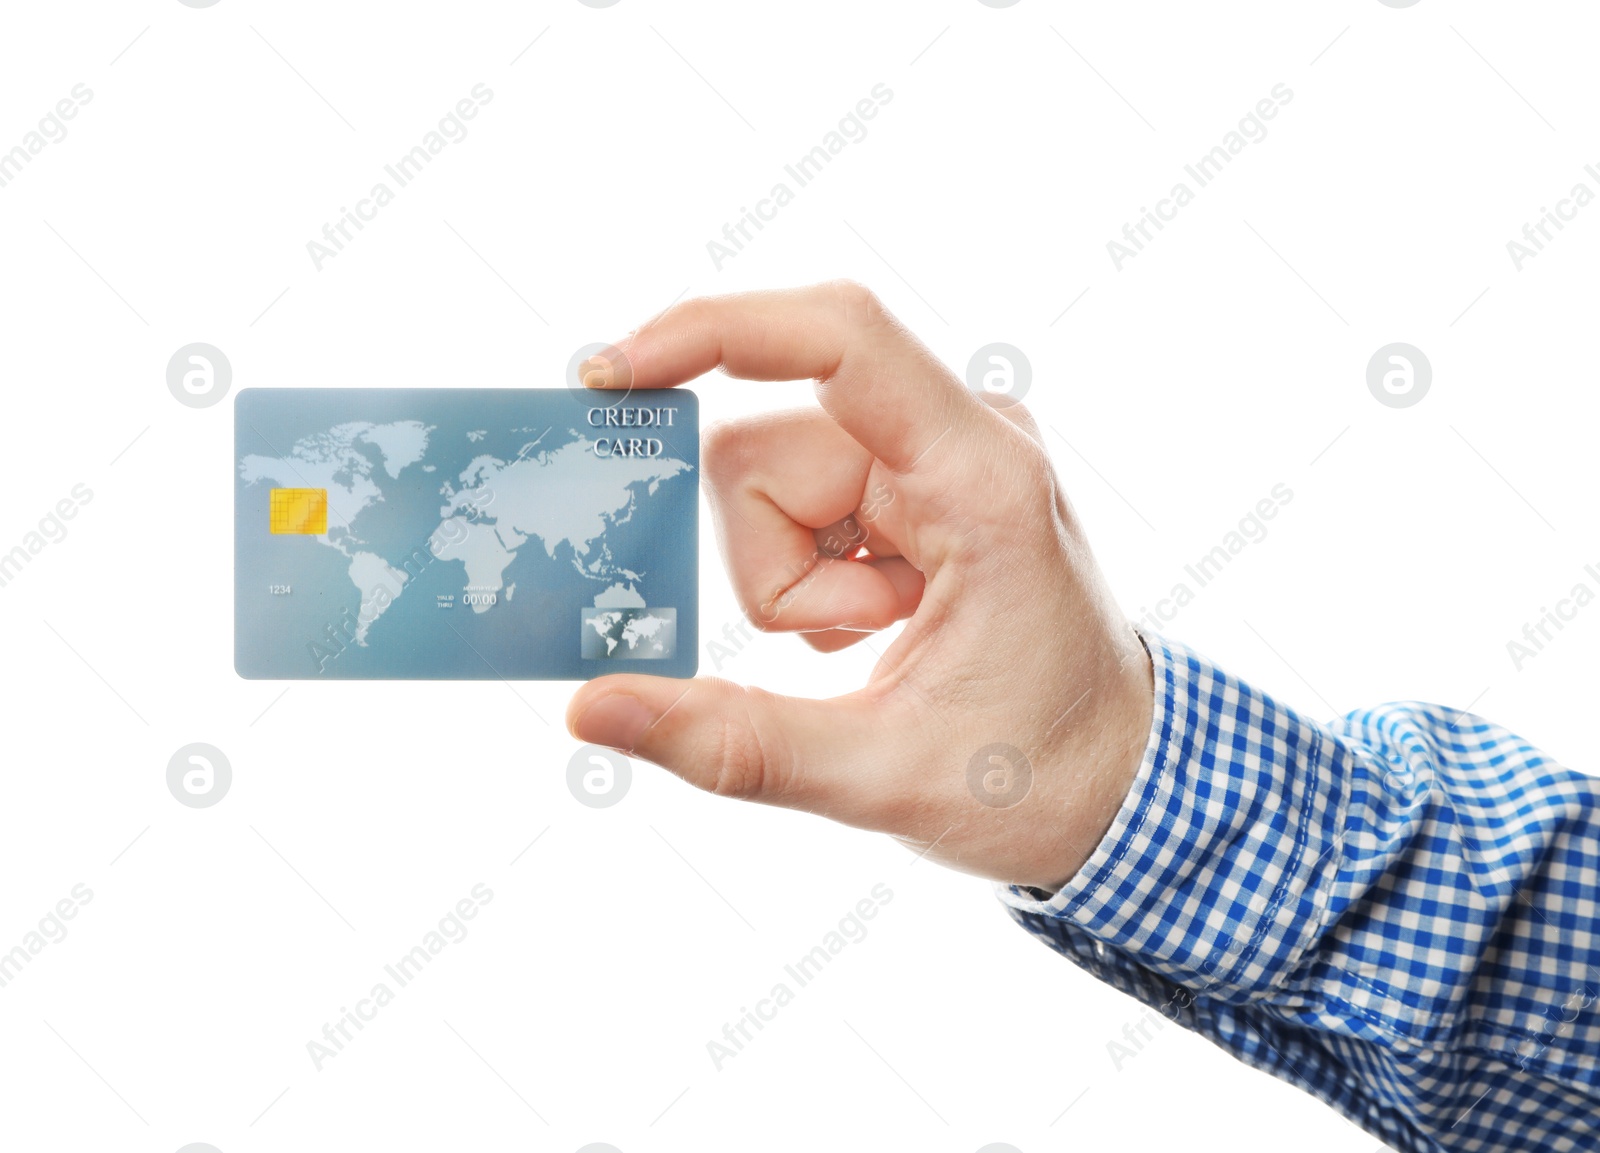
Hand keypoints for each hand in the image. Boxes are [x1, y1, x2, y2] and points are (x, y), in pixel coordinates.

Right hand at [565, 282, 1153, 891]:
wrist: (1121, 779)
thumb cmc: (1036, 776)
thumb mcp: (881, 776)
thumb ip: (734, 742)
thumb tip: (591, 709)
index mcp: (979, 479)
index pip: (839, 338)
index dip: (713, 330)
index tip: (610, 377)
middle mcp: (961, 435)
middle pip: (765, 443)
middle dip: (768, 566)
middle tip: (848, 645)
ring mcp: (937, 451)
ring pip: (766, 475)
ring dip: (787, 578)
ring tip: (874, 639)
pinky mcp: (915, 476)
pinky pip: (797, 495)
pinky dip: (804, 572)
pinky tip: (875, 622)